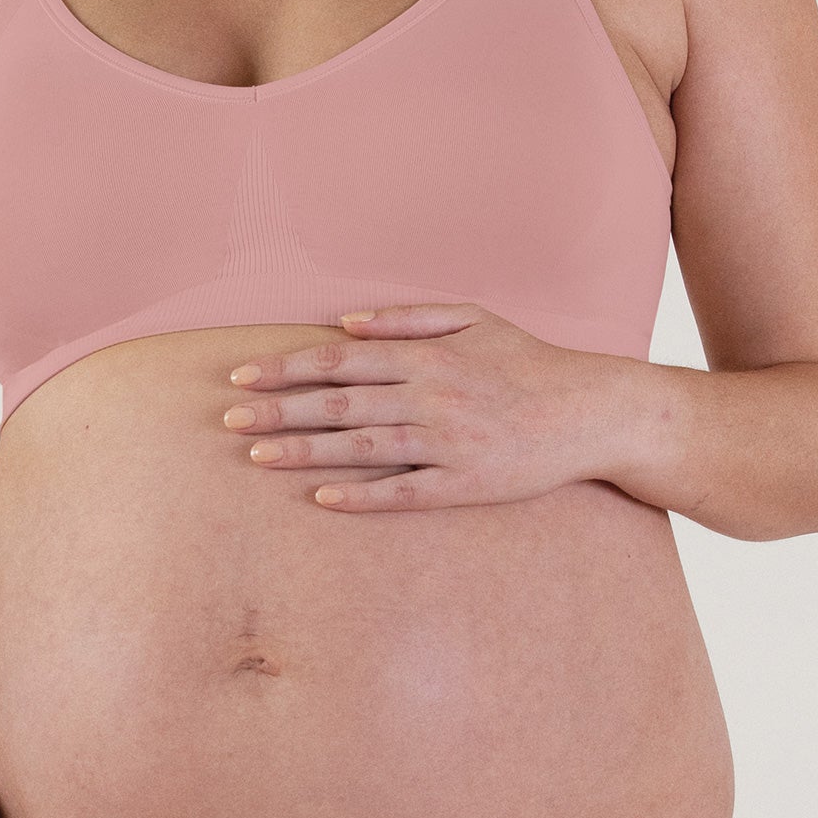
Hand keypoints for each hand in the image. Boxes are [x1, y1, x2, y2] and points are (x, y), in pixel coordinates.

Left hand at [222, 301, 607, 512]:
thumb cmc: (527, 361)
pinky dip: (360, 496)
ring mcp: (447, 442)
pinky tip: (321, 499)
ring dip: (304, 452)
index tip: (242, 376)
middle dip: (278, 410)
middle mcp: (431, 396)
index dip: (286, 367)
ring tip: (257, 456)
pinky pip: (402, 492)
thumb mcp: (473, 319)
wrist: (590, 412)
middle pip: (339, 402)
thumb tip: (345, 322)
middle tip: (228, 418)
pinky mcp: (465, 484)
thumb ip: (409, 318)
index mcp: (427, 355)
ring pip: (360, 448)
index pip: (340, 358)